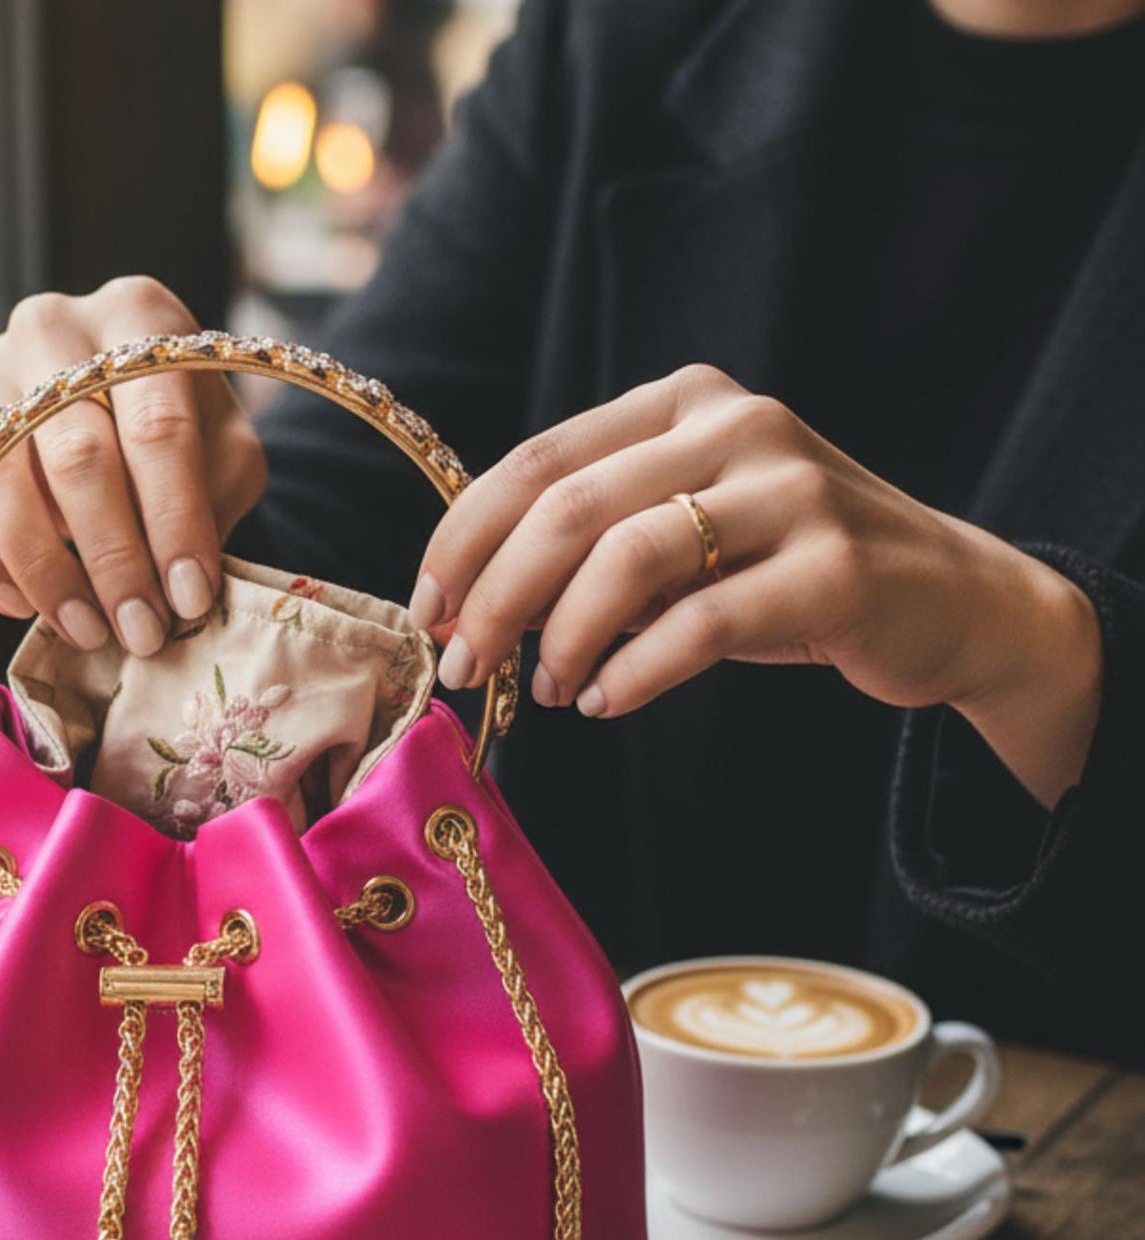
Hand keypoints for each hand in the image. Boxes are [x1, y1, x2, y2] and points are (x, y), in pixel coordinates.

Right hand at [0, 277, 266, 654]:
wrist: (98, 397)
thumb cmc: (167, 429)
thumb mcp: (221, 445)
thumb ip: (217, 493)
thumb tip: (184, 582)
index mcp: (136, 316)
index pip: (159, 424)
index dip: (175, 521)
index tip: (189, 598)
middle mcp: (50, 326)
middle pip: (77, 455)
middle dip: (113, 559)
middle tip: (138, 630)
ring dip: (46, 573)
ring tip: (86, 630)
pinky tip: (16, 602)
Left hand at [411, 363, 1100, 805]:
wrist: (945, 597)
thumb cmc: (781, 572)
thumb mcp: (684, 533)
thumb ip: (592, 543)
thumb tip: (466, 605)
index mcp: (682, 403)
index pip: (537, 461)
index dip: (464, 540)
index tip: (427, 611)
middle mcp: (735, 424)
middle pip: (567, 508)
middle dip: (495, 598)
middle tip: (465, 667)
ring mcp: (793, 488)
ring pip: (629, 557)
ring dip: (562, 638)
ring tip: (548, 691)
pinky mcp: (835, 566)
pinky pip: (701, 623)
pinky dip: (635, 671)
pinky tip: (606, 702)